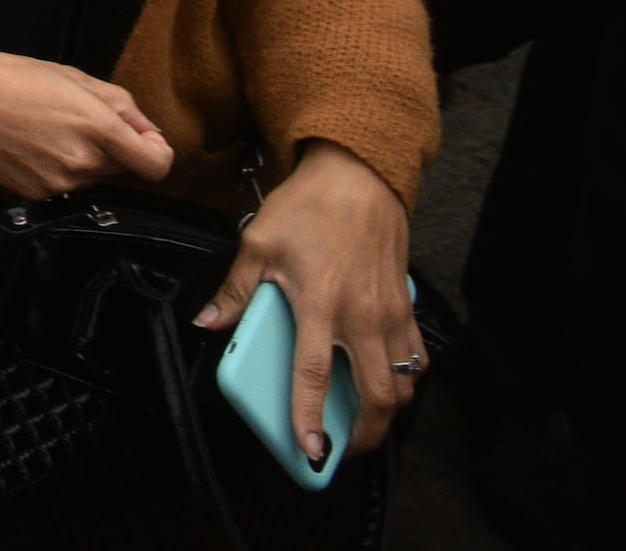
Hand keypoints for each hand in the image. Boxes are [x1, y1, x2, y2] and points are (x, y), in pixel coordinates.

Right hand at [0, 42, 172, 198]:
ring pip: (92, 178)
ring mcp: (58, 183)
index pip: (157, 165)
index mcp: (97, 127)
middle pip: (123, 169)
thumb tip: (149, 131)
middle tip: (75, 120)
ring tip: (46, 130)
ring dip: (83, 159)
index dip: (156, 151)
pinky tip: (30, 146)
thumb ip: (120, 104)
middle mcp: (83, 163)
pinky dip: (55, 169)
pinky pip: (64, 186)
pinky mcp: (35, 195)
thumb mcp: (71, 75)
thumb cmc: (9, 75)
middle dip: (112, 149)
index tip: (141, 139)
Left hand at [196, 141, 417, 468]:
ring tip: (366, 423)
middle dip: (366, 434)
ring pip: (403, 382)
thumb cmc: (305, 208)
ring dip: (388, 410)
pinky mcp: (407, 305)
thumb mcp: (257, 244)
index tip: (311, 448)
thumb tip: (210, 323)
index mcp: (320, 303)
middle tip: (345, 449)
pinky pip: (416, 356)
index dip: (310, 416)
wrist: (357, 177)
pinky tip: (387, 381)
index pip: (314, 374)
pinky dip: (406, 378)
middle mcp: (362, 316)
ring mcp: (391, 313)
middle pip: (377, 394)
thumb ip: (236, 290)